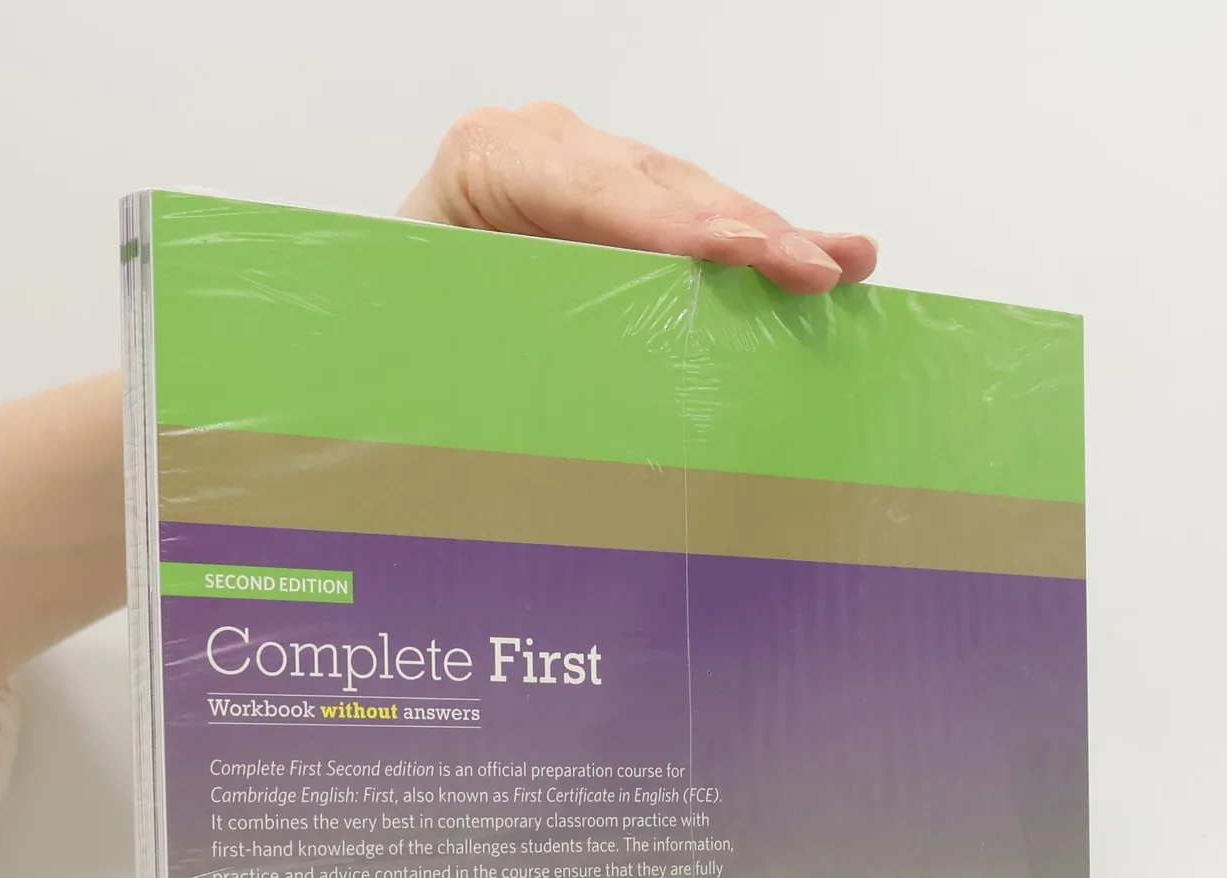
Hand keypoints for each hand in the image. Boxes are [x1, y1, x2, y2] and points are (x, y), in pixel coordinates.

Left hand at [399, 102, 876, 294]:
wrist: (380, 318)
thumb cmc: (404, 325)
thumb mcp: (438, 326)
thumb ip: (511, 331)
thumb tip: (589, 382)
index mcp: (488, 159)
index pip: (593, 189)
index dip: (669, 223)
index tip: (734, 252)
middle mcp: (544, 146)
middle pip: (659, 186)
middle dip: (742, 229)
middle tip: (814, 268)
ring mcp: (590, 168)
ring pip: (691, 199)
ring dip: (771, 236)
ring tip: (846, 261)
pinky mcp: (622, 203)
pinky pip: (695, 221)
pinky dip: (757, 246)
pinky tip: (827, 254)